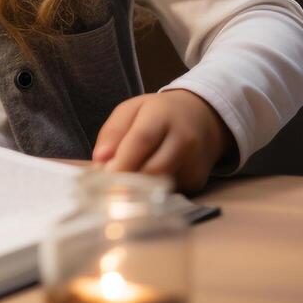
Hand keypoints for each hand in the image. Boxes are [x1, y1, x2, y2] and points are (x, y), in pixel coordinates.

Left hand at [92, 89, 233, 192]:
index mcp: (162, 115)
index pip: (141, 140)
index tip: (104, 177)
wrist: (202, 118)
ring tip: (123, 187)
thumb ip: (113, 131)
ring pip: (160, 186)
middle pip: (154, 168)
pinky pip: (167, 192)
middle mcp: (184, 139)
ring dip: (138, 191)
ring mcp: (194, 162)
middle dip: (128, 183)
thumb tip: (100, 159)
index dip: (122, 161)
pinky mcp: (197, 181)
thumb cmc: (159, 113)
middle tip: (108, 190)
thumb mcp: (131, 110)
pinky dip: (151, 192)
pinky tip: (146, 183)